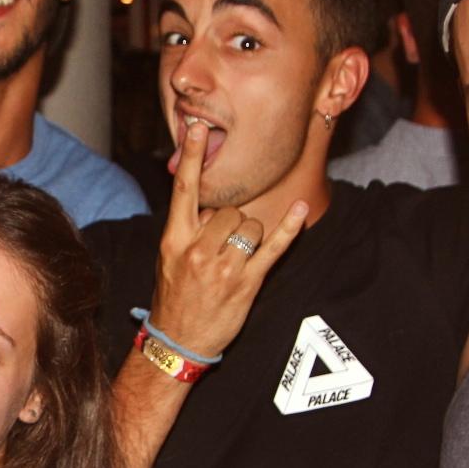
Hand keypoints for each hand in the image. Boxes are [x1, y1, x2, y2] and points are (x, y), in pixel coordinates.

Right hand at [144, 118, 305, 362]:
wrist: (177, 341)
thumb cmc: (173, 296)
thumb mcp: (168, 258)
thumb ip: (186, 228)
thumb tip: (209, 202)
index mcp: (174, 239)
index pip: (183, 190)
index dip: (190, 156)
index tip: (196, 127)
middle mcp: (198, 250)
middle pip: (228, 209)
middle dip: (231, 219)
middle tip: (223, 243)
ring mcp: (224, 267)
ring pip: (250, 225)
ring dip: (250, 234)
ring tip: (236, 256)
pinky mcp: (247, 282)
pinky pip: (273, 248)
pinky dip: (290, 227)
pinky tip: (300, 208)